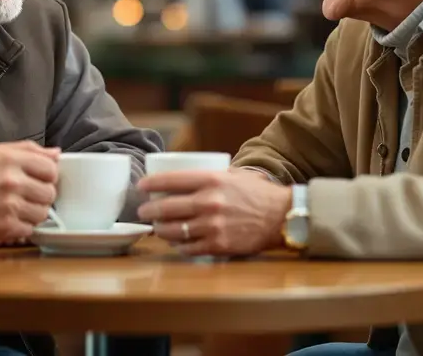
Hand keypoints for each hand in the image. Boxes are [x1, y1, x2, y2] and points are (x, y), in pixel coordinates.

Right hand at [0, 141, 59, 240]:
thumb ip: (29, 150)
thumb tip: (57, 154)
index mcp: (12, 159)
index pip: (51, 169)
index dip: (48, 175)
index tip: (39, 179)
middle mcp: (12, 181)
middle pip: (50, 193)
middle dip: (41, 195)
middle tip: (27, 195)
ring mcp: (9, 205)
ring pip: (43, 214)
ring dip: (33, 212)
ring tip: (18, 207)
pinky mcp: (4, 226)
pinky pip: (30, 229)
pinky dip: (22, 226)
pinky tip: (9, 218)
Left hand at [136, 169, 291, 256]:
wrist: (282, 216)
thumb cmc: (257, 194)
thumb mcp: (232, 174)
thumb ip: (208, 176)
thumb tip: (181, 177)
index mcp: (212, 180)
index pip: (171, 180)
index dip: (151, 184)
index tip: (141, 186)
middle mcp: (209, 202)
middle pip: (166, 208)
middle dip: (149, 211)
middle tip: (143, 211)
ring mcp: (213, 226)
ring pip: (173, 230)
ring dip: (160, 230)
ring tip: (156, 228)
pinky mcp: (218, 245)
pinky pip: (188, 248)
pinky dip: (178, 245)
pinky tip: (174, 242)